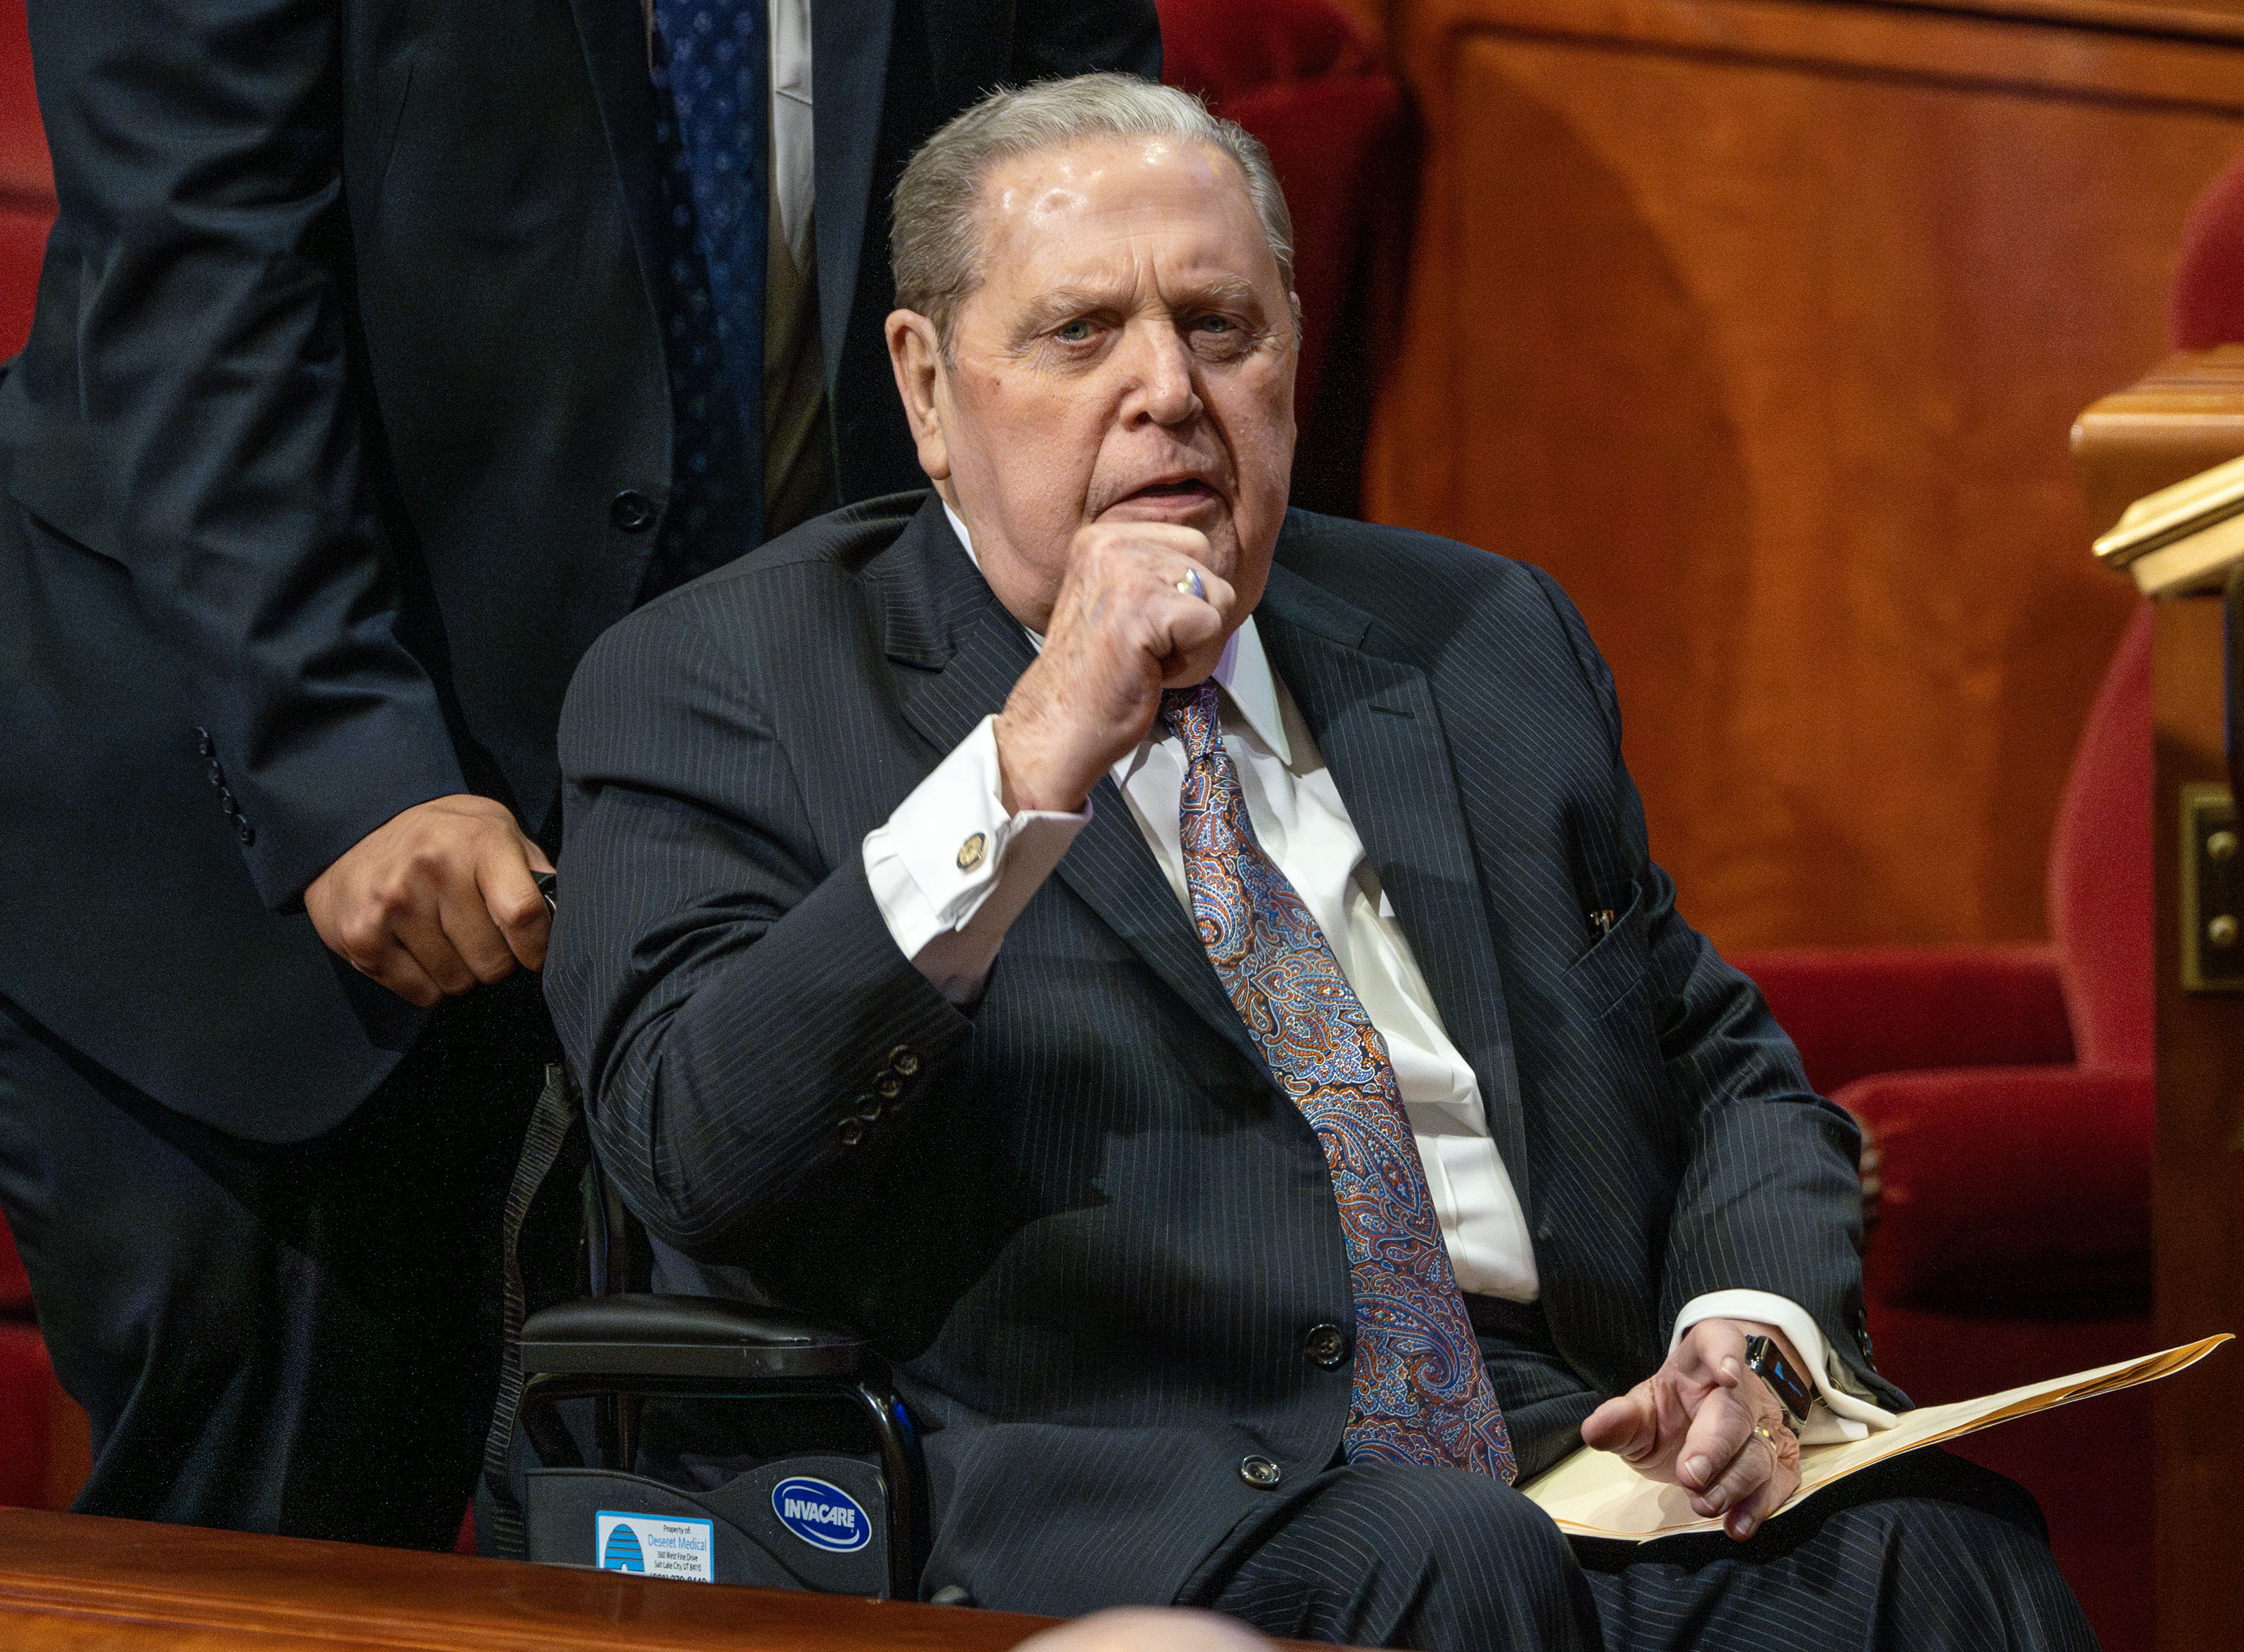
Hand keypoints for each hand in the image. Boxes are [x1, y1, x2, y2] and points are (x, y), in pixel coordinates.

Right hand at [305, 794, 552, 1007]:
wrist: (355, 829)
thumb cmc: (442, 837)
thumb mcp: (495, 829)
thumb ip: (532, 869)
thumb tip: (565, 915)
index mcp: (478, 840)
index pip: (523, 915)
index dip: (537, 948)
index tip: (534, 954)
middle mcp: (433, 869)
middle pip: (492, 960)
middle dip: (497, 963)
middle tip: (483, 942)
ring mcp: (394, 904)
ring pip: (457, 982)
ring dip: (461, 974)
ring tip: (448, 941)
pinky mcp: (364, 936)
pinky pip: (421, 993)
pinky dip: (428, 984)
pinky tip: (419, 951)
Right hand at [993, 521, 1235, 811]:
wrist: (1058, 724)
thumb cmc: (1094, 678)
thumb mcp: (1121, 601)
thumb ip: (1157, 576)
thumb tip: (1212, 574)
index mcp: (1103, 537)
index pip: (1193, 543)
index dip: (1186, 594)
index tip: (1144, 627)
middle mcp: (1112, 543)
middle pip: (1209, 564)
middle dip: (1195, 614)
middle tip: (1148, 647)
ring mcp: (1127, 571)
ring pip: (1218, 596)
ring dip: (1195, 642)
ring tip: (1148, 659)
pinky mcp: (1146, 605)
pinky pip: (1212, 626)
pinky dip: (1192, 662)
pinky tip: (1150, 671)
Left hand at [1579, 1318, 1803, 1540]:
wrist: (1697, 1439)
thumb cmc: (1666, 1419)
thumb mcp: (1638, 1415)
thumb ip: (1619, 1420)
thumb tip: (1594, 1429)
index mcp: (1699, 1364)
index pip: (1718, 1338)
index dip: (1725, 1352)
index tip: (1726, 1375)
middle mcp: (1739, 1391)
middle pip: (1735, 1411)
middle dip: (1715, 1446)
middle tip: (1689, 1475)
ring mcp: (1763, 1426)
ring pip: (1758, 1452)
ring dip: (1732, 1483)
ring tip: (1703, 1505)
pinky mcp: (1779, 1462)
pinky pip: (1778, 1483)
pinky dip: (1759, 1507)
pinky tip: (1737, 1525)